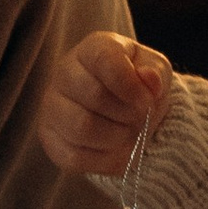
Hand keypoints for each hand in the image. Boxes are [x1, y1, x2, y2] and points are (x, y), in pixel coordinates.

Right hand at [39, 29, 171, 183]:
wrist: (131, 115)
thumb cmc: (141, 86)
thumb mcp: (157, 72)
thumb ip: (155, 72)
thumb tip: (149, 78)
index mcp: (92, 49)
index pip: (104, 60)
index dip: (130, 85)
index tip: (148, 101)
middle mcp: (65, 73)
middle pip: (94, 96)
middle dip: (127, 113)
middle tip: (140, 118)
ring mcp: (53, 106)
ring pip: (82, 128)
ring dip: (116, 136)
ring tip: (128, 132)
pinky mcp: (50, 138)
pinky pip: (74, 156)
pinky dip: (104, 159)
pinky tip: (114, 148)